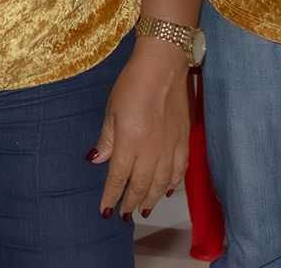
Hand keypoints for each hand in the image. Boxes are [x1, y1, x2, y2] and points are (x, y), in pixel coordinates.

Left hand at [92, 38, 191, 218]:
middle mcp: (151, 149)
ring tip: (144, 209)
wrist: (163, 65)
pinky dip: (174, 183)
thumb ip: (107, 138)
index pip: (118, 178)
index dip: (112, 197)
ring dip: (152, 198)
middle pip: (141, 184)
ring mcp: (170, 145)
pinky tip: (168, 190)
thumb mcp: (112, 109)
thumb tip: (97, 161)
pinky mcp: (184, 139)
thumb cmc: (133, 83)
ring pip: (162, 182)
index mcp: (129, 142)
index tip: (106, 211)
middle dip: (131, 202)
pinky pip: (180, 168)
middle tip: (125, 215)